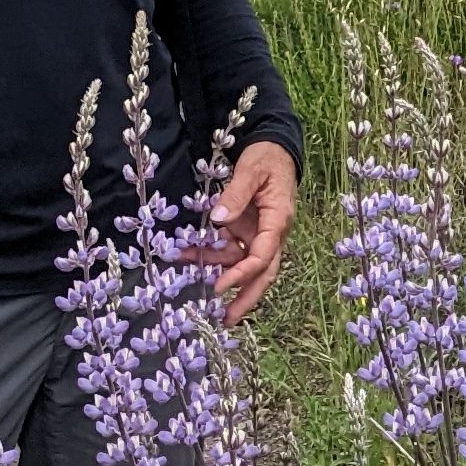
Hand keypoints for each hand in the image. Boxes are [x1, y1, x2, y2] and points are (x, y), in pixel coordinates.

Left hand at [194, 139, 296, 323]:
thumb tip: (218, 220)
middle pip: (261, 273)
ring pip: (240, 263)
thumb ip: (235, 194)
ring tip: (189, 278)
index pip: (263, 257)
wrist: (276, 146)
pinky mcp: (246, 228)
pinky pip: (229, 248)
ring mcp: (257, 232)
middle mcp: (270, 232)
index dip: (242, 275)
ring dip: (217, 272)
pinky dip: (210, 254)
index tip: (219, 287)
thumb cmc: (268, 158)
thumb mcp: (251, 170)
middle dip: (245, 298)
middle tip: (225, 320)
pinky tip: (187, 254)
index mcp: (278, 221)